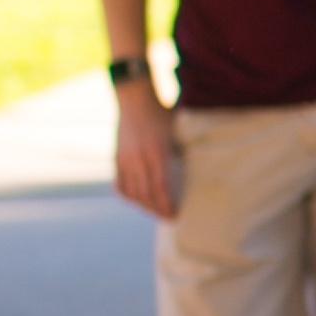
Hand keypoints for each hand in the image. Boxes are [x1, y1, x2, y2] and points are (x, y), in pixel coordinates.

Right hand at [112, 83, 179, 220]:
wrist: (135, 98)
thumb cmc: (162, 113)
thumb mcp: (178, 131)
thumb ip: (184, 150)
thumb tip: (198, 169)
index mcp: (157, 152)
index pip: (161, 188)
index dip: (166, 204)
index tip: (175, 215)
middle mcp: (138, 158)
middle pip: (145, 194)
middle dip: (156, 209)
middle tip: (167, 218)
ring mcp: (125, 159)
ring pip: (132, 192)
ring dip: (143, 205)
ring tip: (155, 211)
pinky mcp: (117, 157)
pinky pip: (120, 184)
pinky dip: (129, 195)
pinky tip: (138, 200)